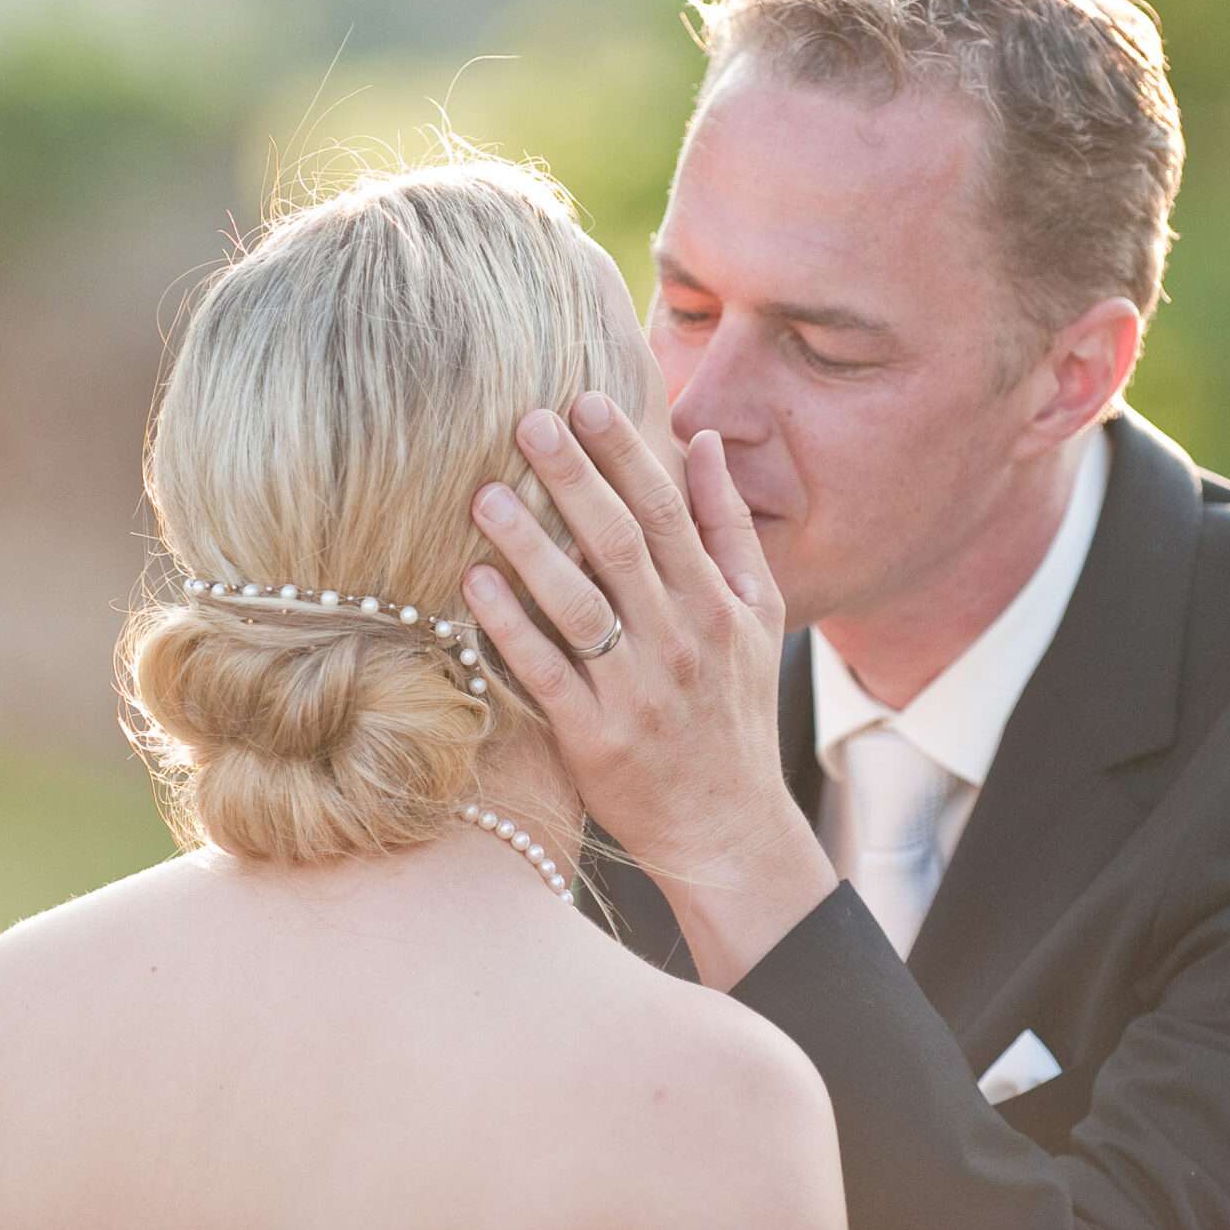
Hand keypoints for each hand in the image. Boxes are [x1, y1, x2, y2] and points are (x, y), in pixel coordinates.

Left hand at [463, 395, 836, 985]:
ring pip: (579, 607)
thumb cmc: (734, 712)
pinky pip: (545, 675)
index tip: (586, 401)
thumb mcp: (756, 616)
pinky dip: (509, 628)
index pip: (667, 514)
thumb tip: (702, 443)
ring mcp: (635, 693)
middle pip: (621, 546)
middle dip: (574, 480)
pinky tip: (473, 584)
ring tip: (486, 494)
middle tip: (526, 421)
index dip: (626, 455)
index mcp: (715, 606)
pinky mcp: (593, 740)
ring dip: (531, 547)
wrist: (728, 828)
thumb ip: (729, 528)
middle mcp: (678, 642)